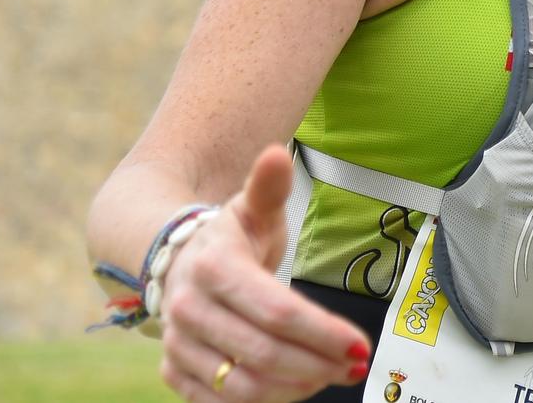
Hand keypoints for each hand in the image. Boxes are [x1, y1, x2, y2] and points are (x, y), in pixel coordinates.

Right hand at [157, 144, 371, 401]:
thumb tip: (276, 154)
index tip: (361, 344)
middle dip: (317, 364)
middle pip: (263, 352)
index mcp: (214, 268)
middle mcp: (189, 310)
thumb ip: (269, 186)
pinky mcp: (174, 373)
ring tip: (331, 376)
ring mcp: (178, 346)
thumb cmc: (229, 236)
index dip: (322, 332)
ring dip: (294, 388)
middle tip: (355, 365)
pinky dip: (262, 402)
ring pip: (242, 386)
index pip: (277, 311)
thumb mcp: (251, 207)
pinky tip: (295, 388)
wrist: (172, 261)